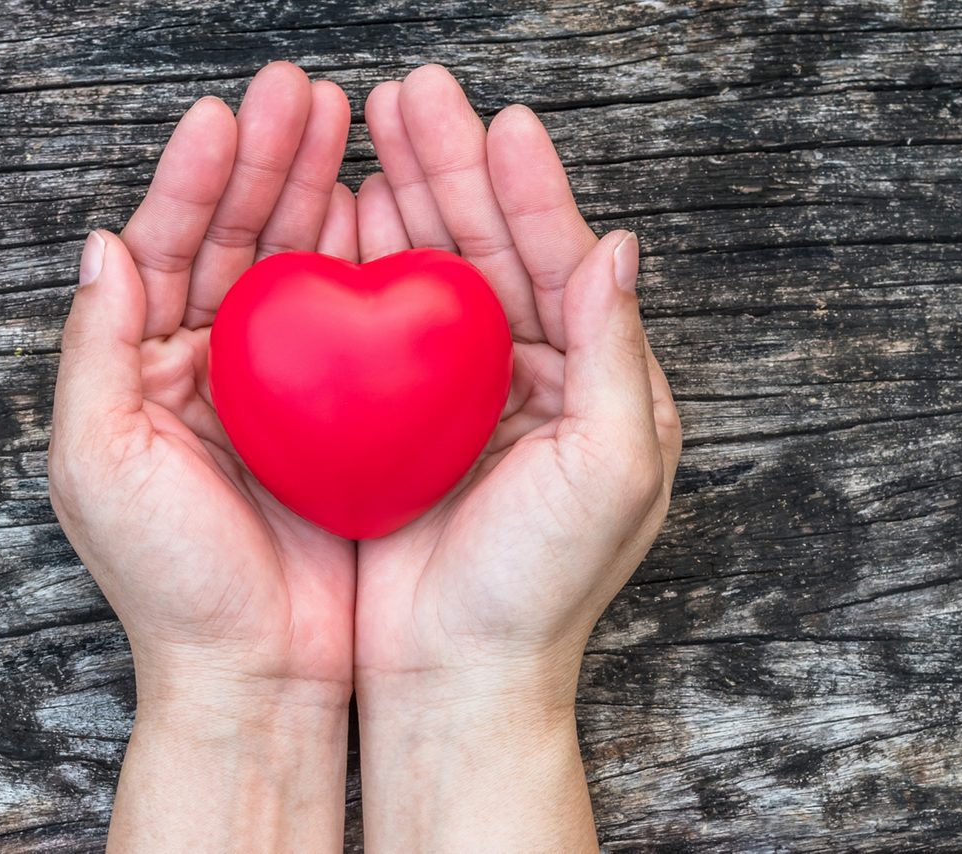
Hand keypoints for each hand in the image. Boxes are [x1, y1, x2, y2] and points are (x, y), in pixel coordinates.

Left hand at [48, 62, 358, 850]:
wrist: (260, 671)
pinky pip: (349, 324)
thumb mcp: (100, 465)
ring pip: (293, 268)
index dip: (192, 180)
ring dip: (313, 193)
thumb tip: (100, 243)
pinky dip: (361, 265)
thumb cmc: (172, 583)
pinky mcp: (336, 417)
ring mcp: (276, 389)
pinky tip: (379, 212)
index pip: (162, 250)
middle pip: (232, 240)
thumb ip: (95, 352)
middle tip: (302, 93)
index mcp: (140, 370)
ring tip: (344, 124)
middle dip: (264, 163)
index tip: (226, 116)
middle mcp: (205, 368)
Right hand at [352, 65, 682, 850]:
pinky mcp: (394, 421)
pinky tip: (341, 217)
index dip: (531, 189)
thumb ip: (618, 354)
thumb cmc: (541, 589)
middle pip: (490, 249)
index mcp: (593, 382)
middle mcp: (529, 378)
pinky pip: (377, 326)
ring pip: (431, 275)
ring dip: (406, 199)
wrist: (455, 676)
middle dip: (455, 168)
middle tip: (414, 95)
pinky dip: (361, 268)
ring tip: (374, 130)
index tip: (500, 121)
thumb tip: (620, 245)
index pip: (563, 262)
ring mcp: (456, 396)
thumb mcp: (609, 470)